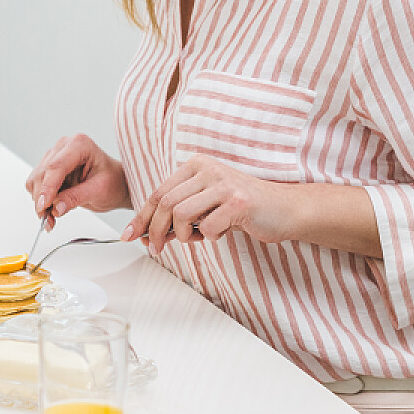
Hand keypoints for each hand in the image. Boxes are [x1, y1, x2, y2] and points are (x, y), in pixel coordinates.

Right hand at [25, 135, 130, 226]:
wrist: (116, 184)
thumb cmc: (113, 182)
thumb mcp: (98, 192)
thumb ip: (76, 198)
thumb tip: (55, 208)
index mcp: (80, 145)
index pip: (56, 167)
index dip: (47, 188)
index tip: (43, 206)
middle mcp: (64, 147)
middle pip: (42, 173)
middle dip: (43, 198)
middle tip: (48, 219)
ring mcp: (55, 156)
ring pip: (36, 180)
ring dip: (40, 202)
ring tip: (51, 218)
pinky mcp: (49, 168)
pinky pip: (36, 185)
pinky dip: (41, 201)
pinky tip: (51, 211)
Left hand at [123, 155, 294, 254]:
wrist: (283, 209)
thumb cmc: (242, 209)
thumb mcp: (206, 206)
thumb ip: (179, 214)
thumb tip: (148, 233)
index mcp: (197, 165)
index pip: (159, 192)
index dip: (142, 217)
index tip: (130, 235)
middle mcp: (208, 169)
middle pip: (166, 203)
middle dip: (156, 231)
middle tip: (157, 248)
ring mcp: (224, 184)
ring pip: (182, 214)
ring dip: (185, 235)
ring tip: (198, 237)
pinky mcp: (238, 201)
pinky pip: (208, 226)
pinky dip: (210, 237)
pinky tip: (222, 232)